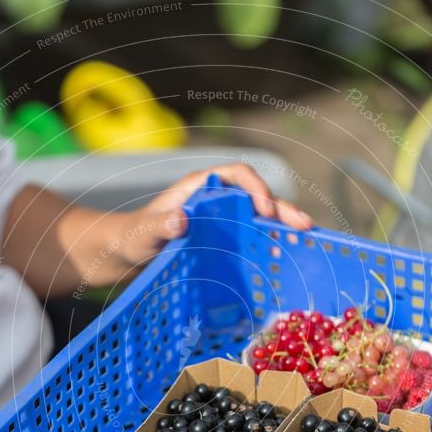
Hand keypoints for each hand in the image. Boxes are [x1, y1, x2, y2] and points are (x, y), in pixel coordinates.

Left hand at [118, 163, 312, 267]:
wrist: (126, 253)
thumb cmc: (132, 238)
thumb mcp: (143, 234)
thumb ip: (159, 226)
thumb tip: (180, 220)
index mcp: (199, 187)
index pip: (237, 174)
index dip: (256, 187)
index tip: (264, 211)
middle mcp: (214, 199)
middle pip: (255, 195)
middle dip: (281, 208)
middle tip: (305, 226)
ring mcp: (220, 219)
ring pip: (257, 216)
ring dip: (280, 225)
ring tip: (304, 240)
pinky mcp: (221, 238)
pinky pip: (249, 235)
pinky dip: (267, 242)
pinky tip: (281, 257)